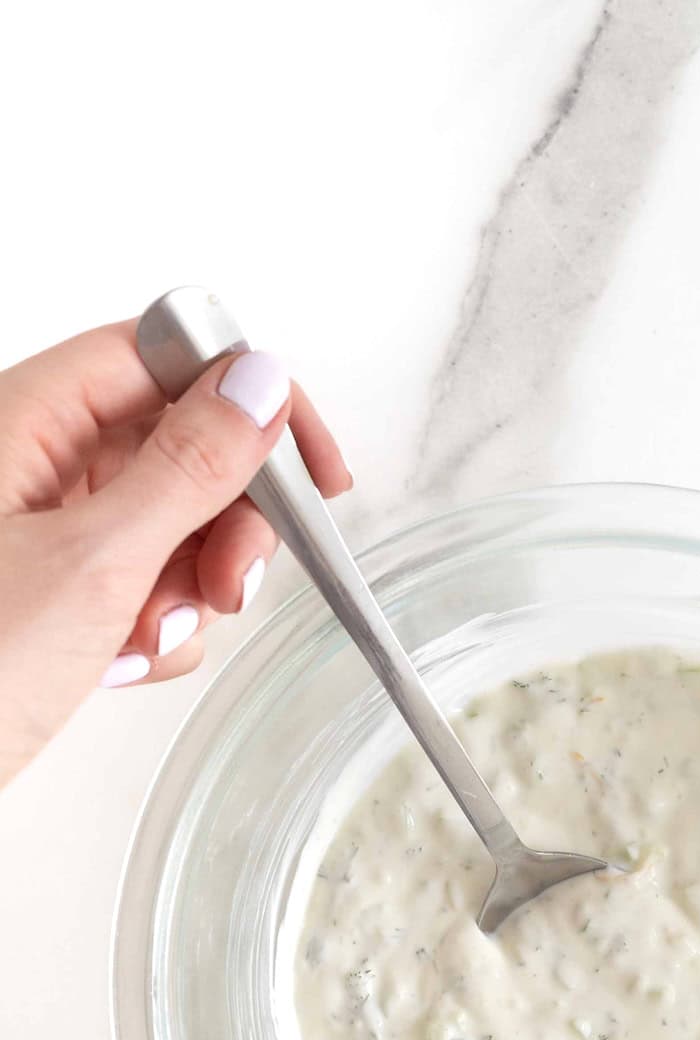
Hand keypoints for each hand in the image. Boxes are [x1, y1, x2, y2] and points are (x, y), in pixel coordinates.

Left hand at [0, 321, 350, 787]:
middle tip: (230, 582)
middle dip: (225, 520)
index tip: (311, 465)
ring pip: (172, 524)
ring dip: (189, 586)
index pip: (165, 357)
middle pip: (180, 445)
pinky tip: (121, 663)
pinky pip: (145, 585)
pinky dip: (157, 627)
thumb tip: (259, 387)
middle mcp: (33, 465)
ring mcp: (44, 532)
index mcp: (23, 420)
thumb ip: (187, 469)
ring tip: (146, 637)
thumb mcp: (94, 565)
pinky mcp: (54, 596)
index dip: (248, 399)